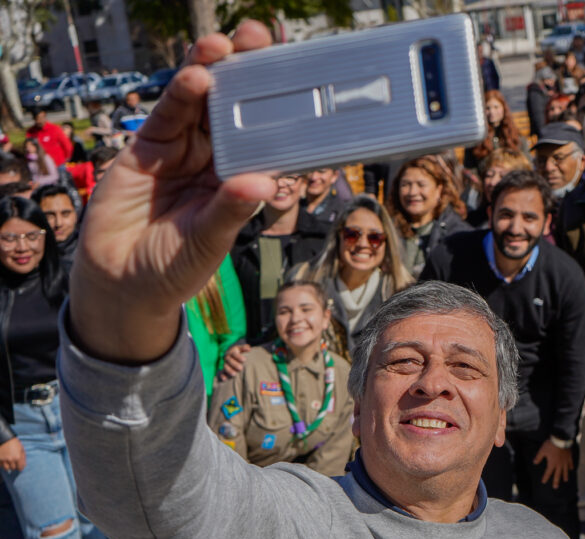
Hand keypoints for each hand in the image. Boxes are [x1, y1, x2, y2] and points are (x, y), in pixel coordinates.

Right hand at [0, 439, 24, 471]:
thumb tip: (23, 465)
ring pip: (7, 468)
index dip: (20, 467)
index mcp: (18, 457)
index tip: (19, 466)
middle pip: (13, 468)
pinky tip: (4, 460)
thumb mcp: (21, 449)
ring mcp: (4, 460)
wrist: (5, 439)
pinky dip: (2, 464)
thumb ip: (23, 458)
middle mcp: (11, 460)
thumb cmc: (14, 443)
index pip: (20, 468)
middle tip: (13, 462)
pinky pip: (1, 465)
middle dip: (14, 466)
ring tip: (8, 461)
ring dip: (8, 466)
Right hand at [68, 22, 276, 363]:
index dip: (276, 106)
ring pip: (199, 103)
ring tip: (224, 47)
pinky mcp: (148, 149)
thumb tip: (261, 185)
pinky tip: (194, 77)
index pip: (264, 135)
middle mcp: (215, 159)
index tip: (294, 78)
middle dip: (245, 72)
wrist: (120, 282)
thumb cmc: (174, 266)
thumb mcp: (208, 243)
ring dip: (212, 72)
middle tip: (259, 40)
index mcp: (241, 178)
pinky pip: (168, 117)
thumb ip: (228, 212)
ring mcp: (182, 151)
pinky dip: (180, 96)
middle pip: (232, 107)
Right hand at [218, 343, 250, 380]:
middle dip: (234, 364)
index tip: (244, 360)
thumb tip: (248, 349)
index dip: (238, 357)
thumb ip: (245, 347)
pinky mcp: (222, 370)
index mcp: (231, 352)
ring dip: (229, 370)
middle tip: (241, 368)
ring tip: (234, 374)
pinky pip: (220, 372)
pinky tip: (225, 379)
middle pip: (229, 360)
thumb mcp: (241, 349)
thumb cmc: (238, 352)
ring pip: (225, 367)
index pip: (234, 354)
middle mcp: (227, 358)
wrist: (231, 356)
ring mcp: (224, 364)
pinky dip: (222, 376)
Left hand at [533, 439, 573, 488]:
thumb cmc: (550, 445)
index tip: (544, 482)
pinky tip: (571, 469)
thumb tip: (534, 463)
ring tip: (565, 480)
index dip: (545, 478)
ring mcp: (565, 461)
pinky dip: (571, 466)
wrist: (561, 439)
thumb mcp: (542, 451)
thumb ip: (538, 457)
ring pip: (565, 470)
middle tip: (555, 487)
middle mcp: (559, 464)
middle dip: (556, 481)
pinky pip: (570, 463)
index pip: (548, 473)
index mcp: (552, 463)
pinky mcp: (569, 457)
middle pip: (557, 475)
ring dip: (565, 476)